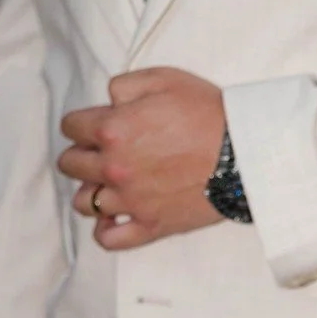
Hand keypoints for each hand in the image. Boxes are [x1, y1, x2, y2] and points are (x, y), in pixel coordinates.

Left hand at [59, 69, 225, 249]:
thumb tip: (110, 102)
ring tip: (112, 184)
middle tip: (105, 152)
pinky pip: (109, 238)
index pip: (70, 126)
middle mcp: (113, 167)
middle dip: (83, 153)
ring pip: (84, 202)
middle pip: (70, 164)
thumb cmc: (210, 114)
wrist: (246, 152)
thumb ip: (124, 86)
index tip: (99, 124)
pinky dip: (105, 228)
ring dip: (92, 190)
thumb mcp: (165, 78)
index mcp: (112, 129)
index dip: (83, 123)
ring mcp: (131, 200)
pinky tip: (116, 216)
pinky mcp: (151, 225)